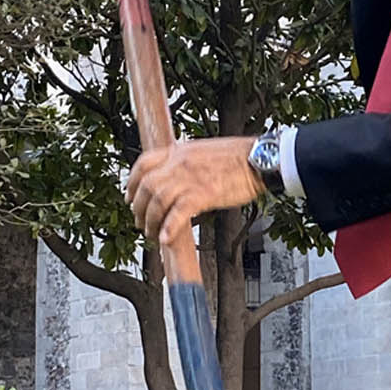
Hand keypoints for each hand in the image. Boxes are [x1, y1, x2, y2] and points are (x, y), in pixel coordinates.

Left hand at [126, 137, 266, 244]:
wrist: (260, 159)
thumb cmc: (239, 157)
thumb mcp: (204, 151)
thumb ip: (186, 163)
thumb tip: (176, 181)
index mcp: (180, 150)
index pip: (144, 163)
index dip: (132, 182)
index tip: (129, 196)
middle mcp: (180, 163)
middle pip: (146, 186)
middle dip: (138, 208)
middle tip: (139, 222)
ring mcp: (191, 178)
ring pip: (157, 201)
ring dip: (150, 221)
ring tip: (152, 234)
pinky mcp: (204, 193)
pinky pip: (179, 212)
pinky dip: (169, 227)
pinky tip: (165, 238)